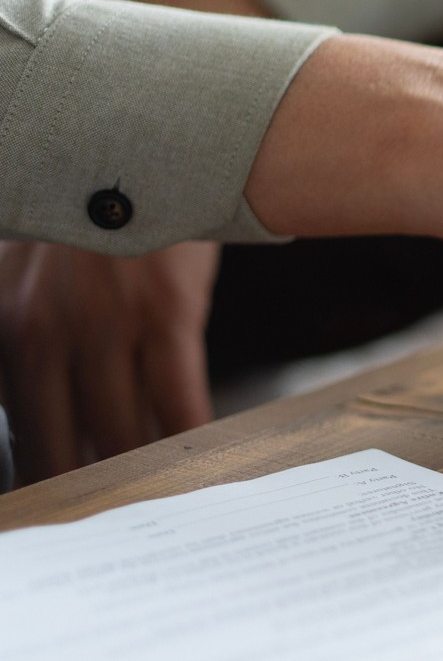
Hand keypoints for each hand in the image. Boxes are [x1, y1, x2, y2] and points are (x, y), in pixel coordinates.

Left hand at [0, 0, 257, 483]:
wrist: (148, 128)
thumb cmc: (94, 203)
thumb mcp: (31, 262)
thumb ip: (30, 333)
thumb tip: (52, 406)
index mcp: (0, 324)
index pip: (11, 428)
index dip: (34, 478)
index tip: (58, 513)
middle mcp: (37, 331)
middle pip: (53, 447)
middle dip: (81, 497)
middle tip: (111, 531)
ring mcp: (102, 326)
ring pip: (117, 435)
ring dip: (142, 479)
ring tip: (165, 510)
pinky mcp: (163, 315)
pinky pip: (176, 406)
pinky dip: (189, 444)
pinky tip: (204, 465)